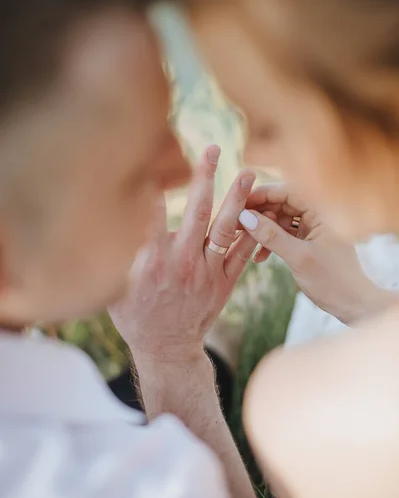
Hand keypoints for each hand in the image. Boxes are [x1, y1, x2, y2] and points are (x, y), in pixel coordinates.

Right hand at [109, 145, 257, 360]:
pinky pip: (242, 254)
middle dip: (204, 177)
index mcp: (152, 262)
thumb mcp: (116, 287)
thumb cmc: (136, 314)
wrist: (167, 349)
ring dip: (238, 198)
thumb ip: (120, 254)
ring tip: (249, 172)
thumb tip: (114, 219)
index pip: (154, 214)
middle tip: (213, 148)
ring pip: (225, 229)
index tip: (163, 156)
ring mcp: (207, 273)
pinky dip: (252, 232)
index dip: (159, 184)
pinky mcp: (225, 283)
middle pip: (196, 212)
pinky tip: (263, 210)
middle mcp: (182, 263)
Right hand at [239, 183, 396, 324]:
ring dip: (261, 229)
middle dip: (258, 213)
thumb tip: (245, 217)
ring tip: (242, 240)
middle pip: (281, 203)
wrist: (351, 304)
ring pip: (279, 219)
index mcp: (322, 211)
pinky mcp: (307, 241)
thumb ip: (271, 236)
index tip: (240, 203)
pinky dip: (270, 242)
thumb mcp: (298, 257)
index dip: (262, 194)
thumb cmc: (332, 280)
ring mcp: (312, 227)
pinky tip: (258, 257)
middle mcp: (318, 214)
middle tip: (236, 223)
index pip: (288, 191)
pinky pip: (283, 234)